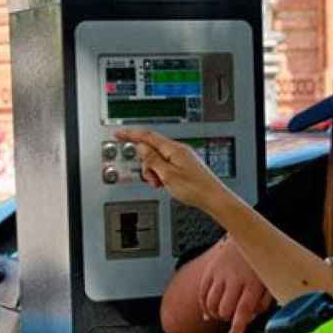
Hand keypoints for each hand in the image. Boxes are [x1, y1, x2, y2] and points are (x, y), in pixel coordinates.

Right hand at [114, 129, 229, 213]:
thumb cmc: (195, 188)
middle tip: (152, 179)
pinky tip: (167, 184)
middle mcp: (178, 150)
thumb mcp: (167, 175)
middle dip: (146, 164)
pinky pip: (166, 166)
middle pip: (151, 150)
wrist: (214, 198)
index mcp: (174, 149)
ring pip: (158, 160)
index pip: (147, 137)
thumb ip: (152, 160)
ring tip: (161, 184)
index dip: (131, 135)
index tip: (119, 134)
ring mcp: (182, 158)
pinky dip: (162, 174)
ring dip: (154, 172)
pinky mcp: (184, 166)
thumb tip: (141, 147)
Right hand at [201, 238, 273, 332]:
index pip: (243, 310)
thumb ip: (261, 303)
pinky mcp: (210, 270)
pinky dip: (204, 306)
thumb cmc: (262, 264)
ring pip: (211, 303)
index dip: (237, 328)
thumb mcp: (269, 283)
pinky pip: (202, 293)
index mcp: (253, 283)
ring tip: (221, 314)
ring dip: (215, 314)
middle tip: (232, 318)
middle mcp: (235, 279)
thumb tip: (248, 319)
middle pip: (224, 310)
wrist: (249, 235)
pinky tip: (208, 311)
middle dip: (227, 319)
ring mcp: (220, 274)